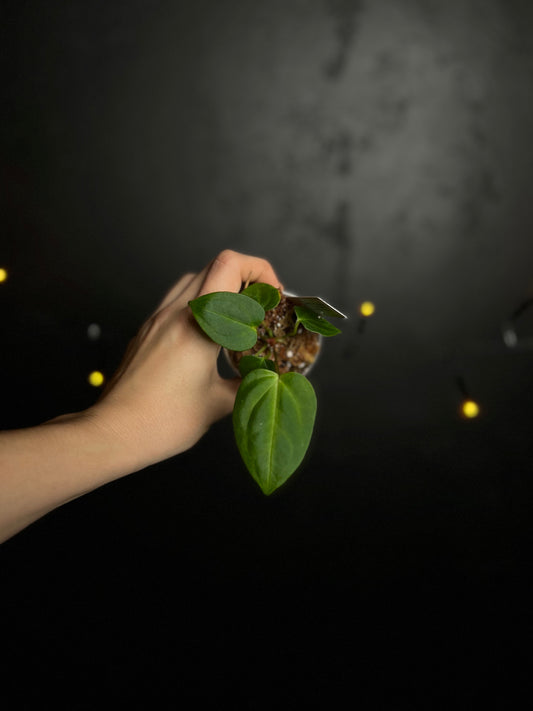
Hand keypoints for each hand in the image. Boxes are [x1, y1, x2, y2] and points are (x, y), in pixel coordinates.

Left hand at [85, 250, 281, 469]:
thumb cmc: (162, 421)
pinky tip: (209, 334)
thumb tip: (265, 380)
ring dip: (220, 287)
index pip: (229, 266)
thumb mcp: (217, 405)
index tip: (273, 294)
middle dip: (246, 278)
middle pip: (214, 265)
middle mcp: (175, 313)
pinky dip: (200, 304)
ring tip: (236, 318)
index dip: (259, 269)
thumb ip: (247, 386)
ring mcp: (157, 320)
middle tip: (260, 307)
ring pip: (193, 278)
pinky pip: (176, 300)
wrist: (114, 432)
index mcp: (198, 326)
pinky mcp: (146, 331)